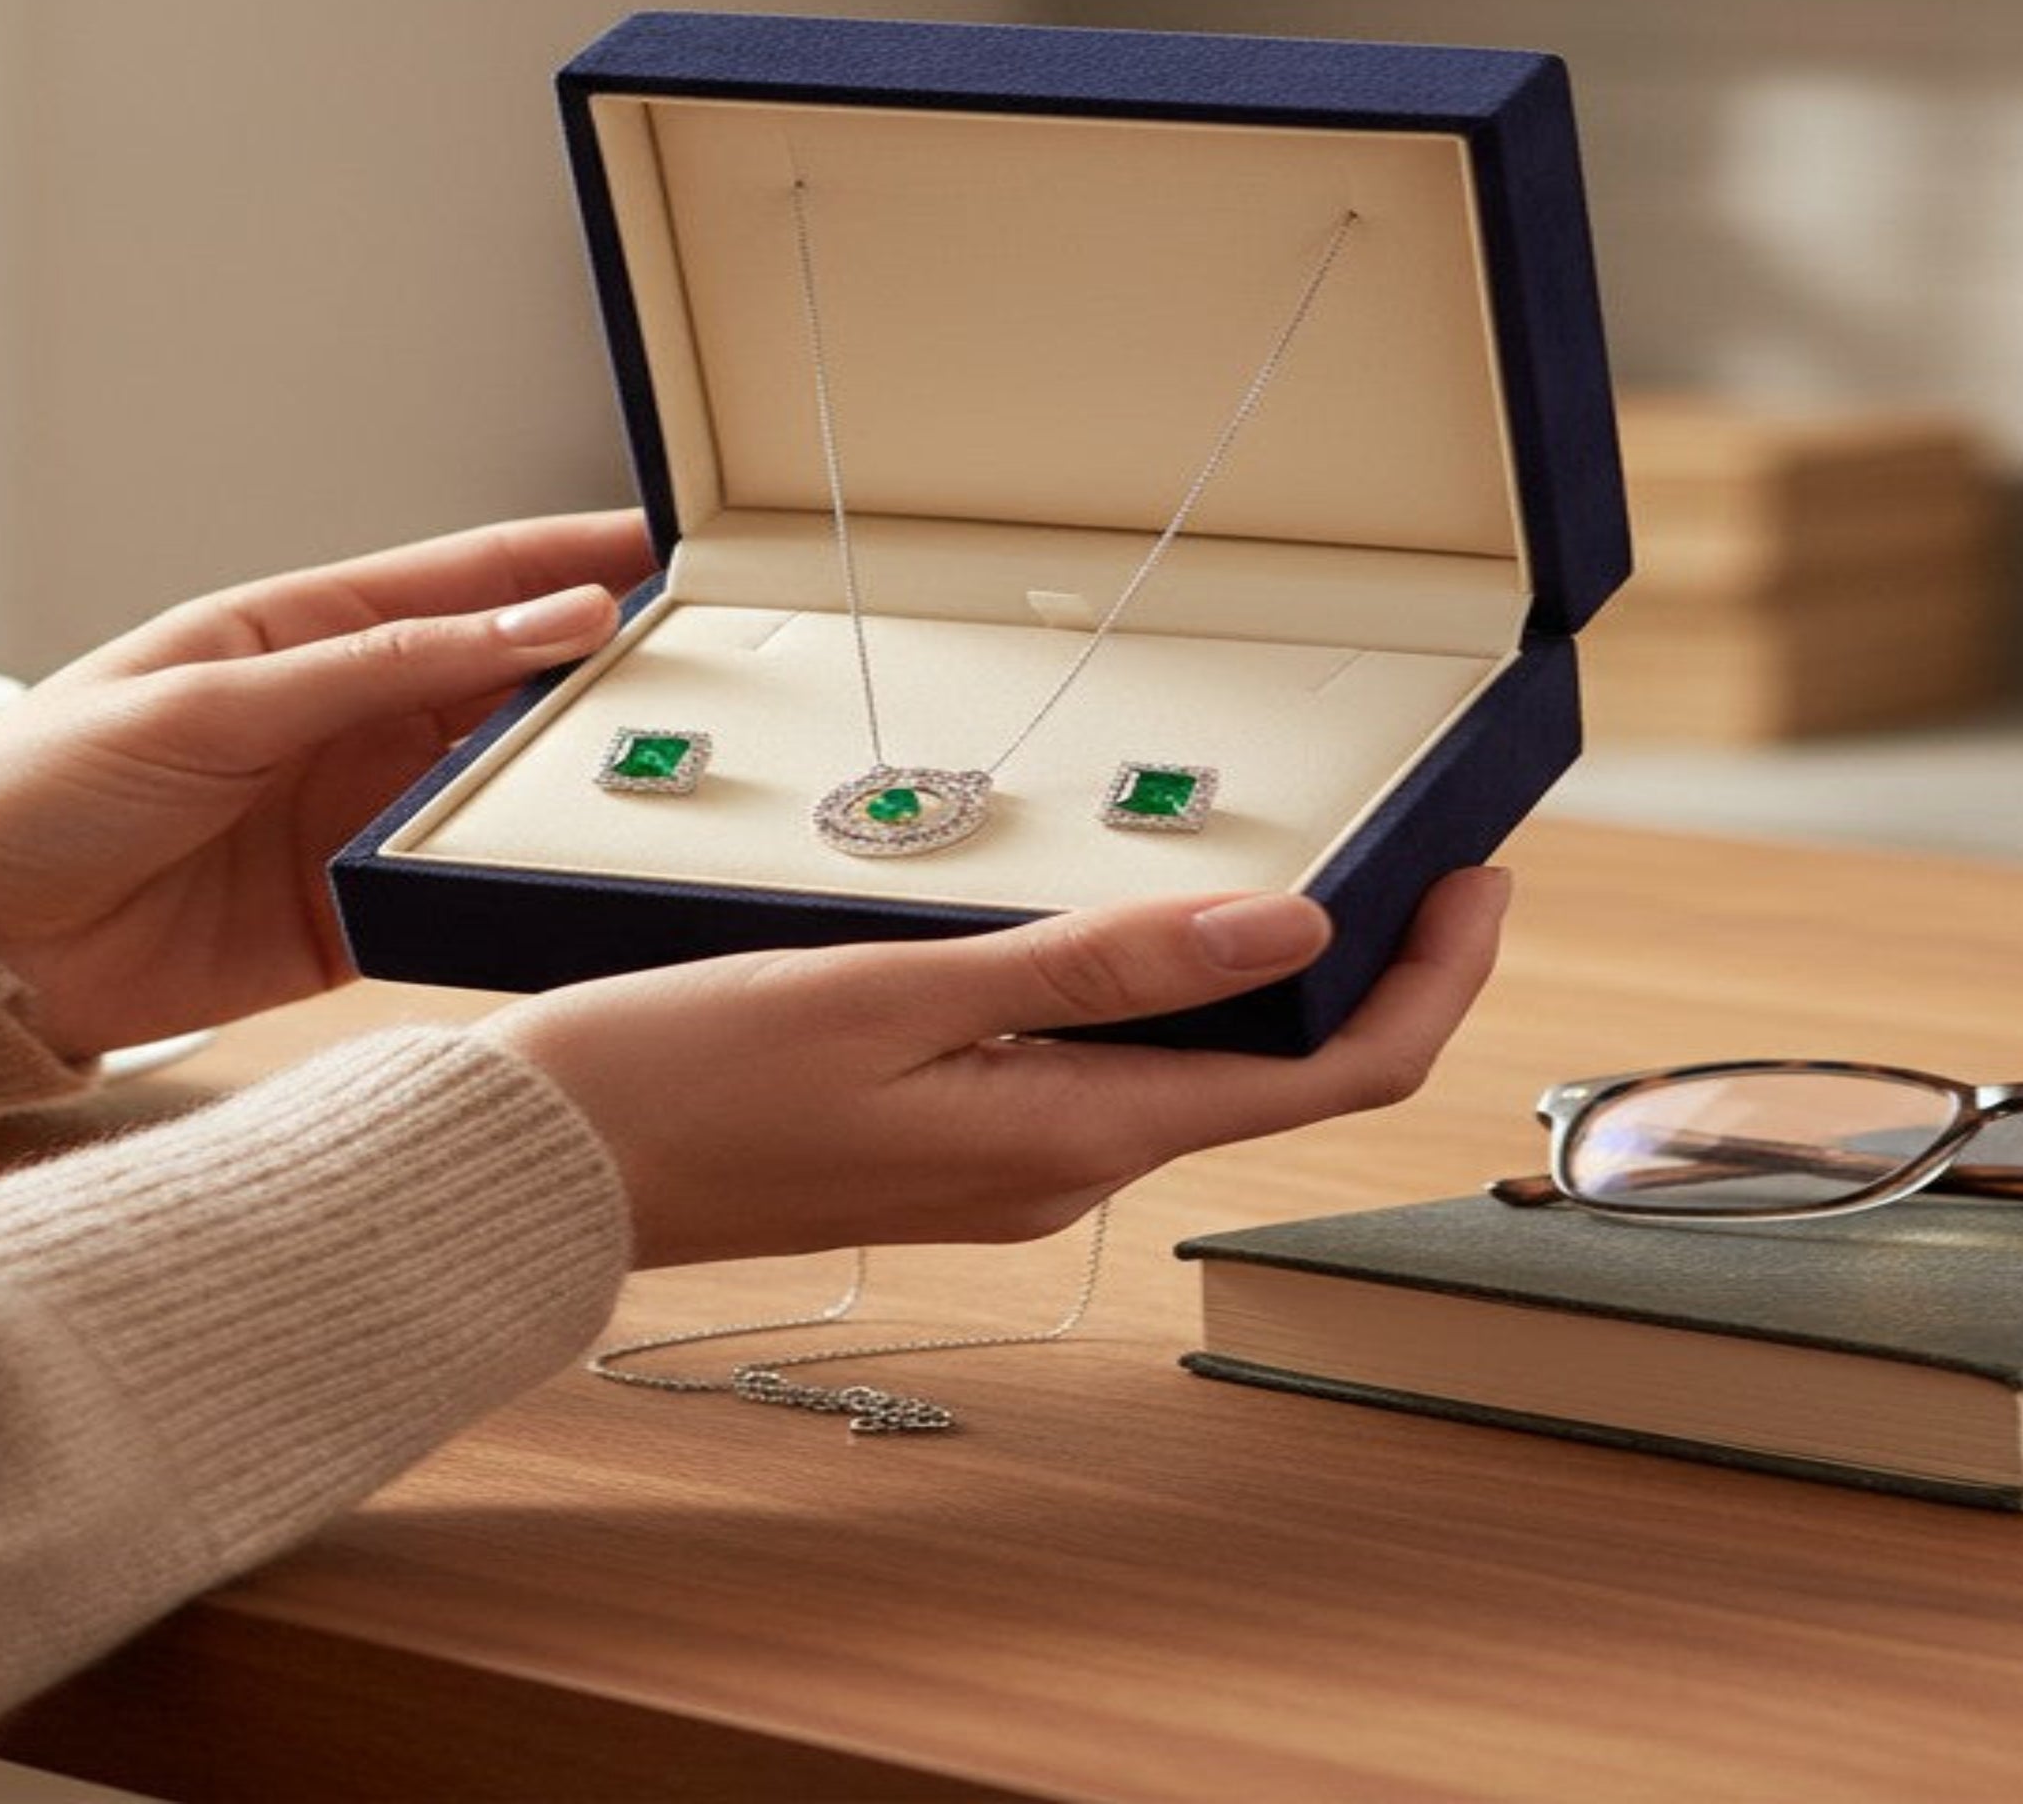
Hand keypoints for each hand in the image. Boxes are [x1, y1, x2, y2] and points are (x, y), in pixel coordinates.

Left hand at [0, 511, 656, 1057]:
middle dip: (607, 683)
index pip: (471, 582)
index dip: (574, 564)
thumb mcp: (219, 702)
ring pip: (500, 794)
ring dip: (576, 792)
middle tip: (725, 682)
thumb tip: (545, 623)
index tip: (679, 555)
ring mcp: (350, 822)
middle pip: (507, 691)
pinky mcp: (347, 920)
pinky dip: (519, 892)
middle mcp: (342, 722)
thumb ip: (387, 667)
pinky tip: (589, 889)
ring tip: (683, 786)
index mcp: (305, 635)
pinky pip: (459, 896)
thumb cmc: (49, 778)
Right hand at [485, 868, 1509, 1265]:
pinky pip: (1092, 1073)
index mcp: (1069, 1140)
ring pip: (1184, 1073)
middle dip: (1366, 968)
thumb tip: (1286, 925)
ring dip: (1254, 980)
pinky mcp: (946, 1151)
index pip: (1329, 1078)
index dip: (1433, 984)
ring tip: (1289, 862)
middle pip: (1276, 1077)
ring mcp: (1001, 1169)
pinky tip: (1113, 923)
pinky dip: (1148, 997)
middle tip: (1412, 848)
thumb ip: (1097, 965)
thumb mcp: (896, 988)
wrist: (543, 1170)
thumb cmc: (683, 1075)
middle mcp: (1057, 1173)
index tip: (1479, 881)